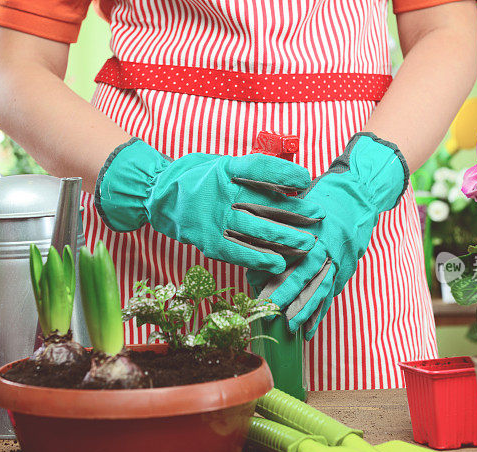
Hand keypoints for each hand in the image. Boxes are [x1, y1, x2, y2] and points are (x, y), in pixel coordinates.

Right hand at [94, 139, 323, 273]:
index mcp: (224, 167)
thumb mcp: (222, 164)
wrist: (156, 195)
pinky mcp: (205, 239)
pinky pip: (235, 250)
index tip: (307, 179)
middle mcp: (218, 191)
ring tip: (307, 243)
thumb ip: (251, 172)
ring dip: (284, 237)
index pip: (258, 167)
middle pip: (263, 200)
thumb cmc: (198, 178)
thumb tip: (292, 181)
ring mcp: (211, 217)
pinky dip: (257, 257)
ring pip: (254, 227)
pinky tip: (279, 262)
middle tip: (319, 216)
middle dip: (295, 210)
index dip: (284, 173)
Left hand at [248, 132, 408, 338]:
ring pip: (324, 291)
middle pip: (310, 283)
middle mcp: (332, 251)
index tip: (262, 299)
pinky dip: (322, 309)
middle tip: (274, 319)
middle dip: (291, 304)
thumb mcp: (302, 205)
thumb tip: (258, 250)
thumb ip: (284, 227)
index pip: (296, 266)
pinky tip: (311, 327)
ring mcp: (343, 261)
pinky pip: (333, 292)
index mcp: (319, 236)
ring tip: (294, 330)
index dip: (279, 285)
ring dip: (308, 313)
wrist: (362, 192)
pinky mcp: (348, 267)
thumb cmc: (325, 194)